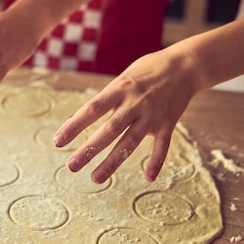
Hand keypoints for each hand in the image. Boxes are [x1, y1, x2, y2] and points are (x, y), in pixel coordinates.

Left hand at [53, 49, 197, 183]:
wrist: (184, 65)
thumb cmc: (146, 71)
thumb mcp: (122, 79)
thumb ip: (106, 100)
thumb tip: (81, 120)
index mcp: (120, 88)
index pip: (92, 109)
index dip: (74, 125)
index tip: (58, 141)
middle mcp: (135, 102)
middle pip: (109, 130)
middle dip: (89, 149)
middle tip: (71, 165)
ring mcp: (153, 114)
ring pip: (131, 141)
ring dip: (112, 162)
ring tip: (95, 178)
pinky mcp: (168, 123)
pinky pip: (162, 145)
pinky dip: (156, 161)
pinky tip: (148, 177)